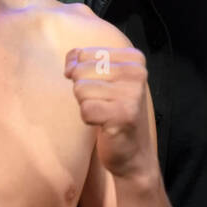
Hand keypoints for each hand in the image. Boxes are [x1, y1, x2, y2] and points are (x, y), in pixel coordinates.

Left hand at [65, 47, 152, 177]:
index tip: (98, 87)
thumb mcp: (104, 79)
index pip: (85, 54)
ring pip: (81, 89)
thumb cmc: (115, 112)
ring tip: (104, 113)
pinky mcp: (123, 115)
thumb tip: (70, 64)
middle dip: (84, 90)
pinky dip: (88, 119)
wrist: (133, 152)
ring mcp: (132, 94)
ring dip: (87, 105)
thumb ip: (84, 61)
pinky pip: (85, 109)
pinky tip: (103, 123)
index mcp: (133, 59)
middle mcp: (136, 73)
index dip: (81, 73)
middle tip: (102, 104)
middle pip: (81, 70)